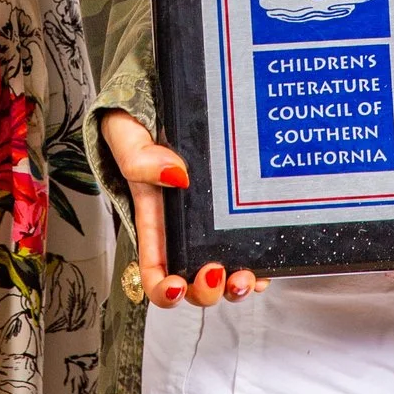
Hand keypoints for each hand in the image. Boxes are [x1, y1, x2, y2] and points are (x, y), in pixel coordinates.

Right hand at [99, 109, 265, 307]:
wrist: (161, 101)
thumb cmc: (136, 124)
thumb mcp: (127, 136)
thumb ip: (140, 158)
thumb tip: (177, 175)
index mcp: (153, 221)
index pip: (154, 271)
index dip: (164, 291)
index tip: (177, 286)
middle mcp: (183, 232)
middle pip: (191, 284)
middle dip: (205, 292)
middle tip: (215, 273)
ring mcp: (211, 226)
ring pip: (224, 275)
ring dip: (235, 288)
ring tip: (245, 278)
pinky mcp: (234, 213)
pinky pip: (248, 250)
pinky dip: (259, 265)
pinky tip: (265, 262)